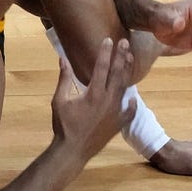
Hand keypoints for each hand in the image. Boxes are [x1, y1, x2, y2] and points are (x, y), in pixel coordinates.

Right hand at [51, 38, 137, 159]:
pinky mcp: (118, 124)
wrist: (73, 150)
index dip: (105, 52)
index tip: (108, 40)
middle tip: (125, 43)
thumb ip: (64, 79)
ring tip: (130, 59)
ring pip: (124, 88)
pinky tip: (133, 97)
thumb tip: (63, 59)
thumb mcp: (59, 100)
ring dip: (127, 72)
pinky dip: (131, 103)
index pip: (101, 67)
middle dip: (121, 56)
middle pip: (117, 73)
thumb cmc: (64, 125)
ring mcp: (115, 112)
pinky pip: (129, 111)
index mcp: (93, 93)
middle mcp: (108, 100)